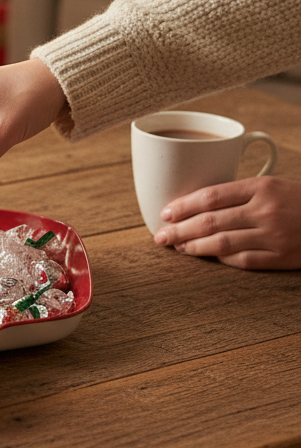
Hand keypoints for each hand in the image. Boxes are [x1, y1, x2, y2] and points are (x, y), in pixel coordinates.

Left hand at [153, 176, 300, 269]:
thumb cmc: (299, 201)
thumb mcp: (273, 186)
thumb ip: (239, 193)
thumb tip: (193, 205)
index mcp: (262, 187)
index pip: (211, 196)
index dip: (183, 206)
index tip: (164, 212)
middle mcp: (266, 210)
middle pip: (210, 221)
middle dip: (179, 229)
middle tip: (160, 235)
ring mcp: (274, 236)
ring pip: (222, 243)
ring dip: (194, 247)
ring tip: (178, 247)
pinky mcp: (281, 257)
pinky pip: (242, 261)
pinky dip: (220, 259)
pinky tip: (207, 256)